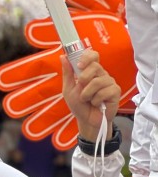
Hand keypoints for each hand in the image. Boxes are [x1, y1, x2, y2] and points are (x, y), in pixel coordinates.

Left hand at [0, 11, 135, 148]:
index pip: (93, 55)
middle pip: (94, 67)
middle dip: (83, 79)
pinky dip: (95, 100)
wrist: (86, 121)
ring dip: (87, 94)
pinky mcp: (115, 92)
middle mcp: (101, 74)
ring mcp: (109, 82)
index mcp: (90, 71)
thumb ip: (67, 73)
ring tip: (87, 100)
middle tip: (81, 88)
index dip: (87, 56)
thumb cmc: (78, 105)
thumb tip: (62, 55)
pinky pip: (104, 91)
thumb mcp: (68, 89)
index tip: (79, 64)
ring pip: (97, 81)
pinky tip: (96, 104)